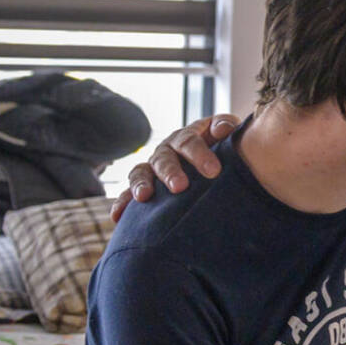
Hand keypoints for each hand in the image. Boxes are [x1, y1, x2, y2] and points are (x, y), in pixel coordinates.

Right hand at [110, 114, 239, 221]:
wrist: (217, 167)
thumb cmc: (225, 151)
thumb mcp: (227, 136)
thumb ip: (226, 127)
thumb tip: (224, 129)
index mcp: (188, 137)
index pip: (189, 141)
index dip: (200, 154)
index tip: (214, 171)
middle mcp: (167, 150)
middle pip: (164, 158)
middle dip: (170, 172)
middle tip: (180, 187)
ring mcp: (153, 168)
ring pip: (141, 172)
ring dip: (141, 184)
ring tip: (144, 197)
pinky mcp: (145, 187)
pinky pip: (128, 194)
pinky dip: (122, 203)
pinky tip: (117, 216)